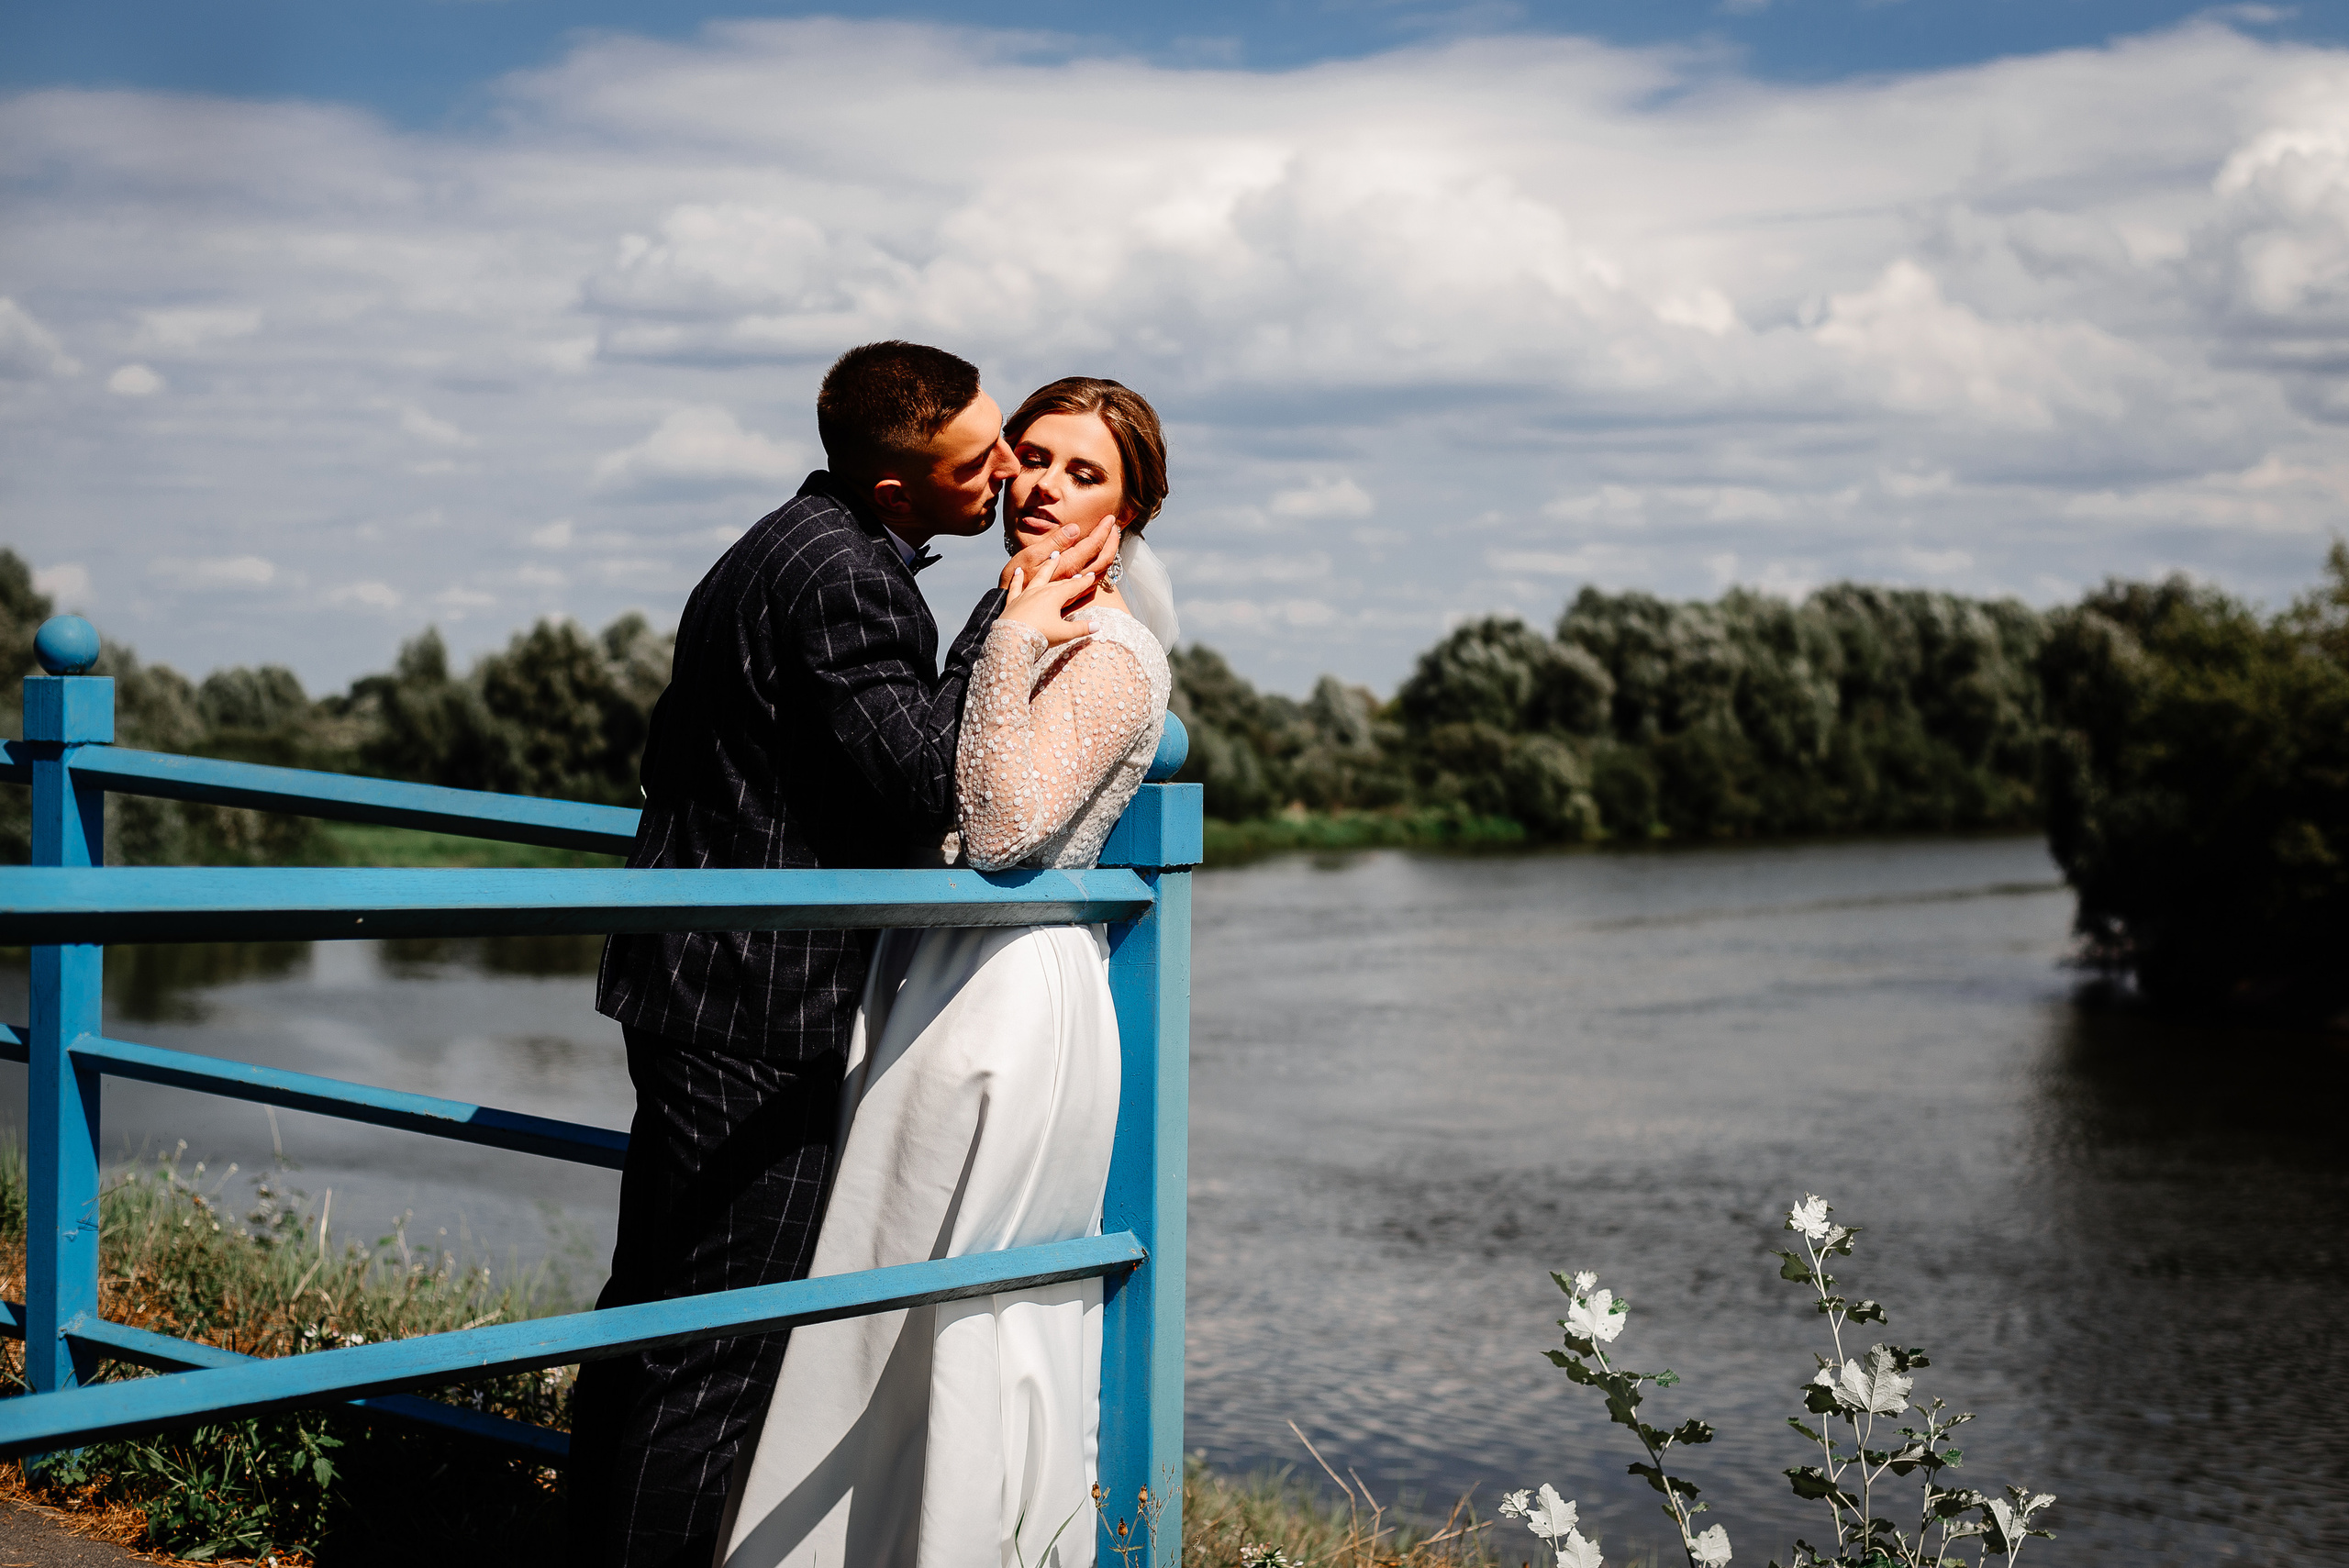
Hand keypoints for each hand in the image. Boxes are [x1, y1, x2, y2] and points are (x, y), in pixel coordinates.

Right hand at [1000, 514, 1118, 594]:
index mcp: (1067, 565)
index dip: (1104, 530)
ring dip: (1110, 553)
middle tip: (1115, 526)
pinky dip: (1103, 567)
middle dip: (1113, 540)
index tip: (1110, 518)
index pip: (1094, 544)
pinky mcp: (1074, 595)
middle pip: (1104, 558)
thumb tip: (1075, 529)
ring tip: (1111, 540)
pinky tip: (1100, 561)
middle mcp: (1076, 578)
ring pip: (1102, 571)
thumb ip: (1055, 542)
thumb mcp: (1031, 554)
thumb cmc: (1016, 578)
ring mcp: (1076, 588)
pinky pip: (1095, 581)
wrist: (1010, 604)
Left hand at [1001, 567, 1101, 645]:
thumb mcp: (1064, 633)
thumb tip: (1098, 625)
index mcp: (1055, 596)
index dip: (1084, 582)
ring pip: (1039, 577)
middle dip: (1070, 577)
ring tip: (1053, 556)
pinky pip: (1015, 587)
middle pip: (1059, 582)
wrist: (1011, 639)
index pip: (1073, 586)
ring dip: (1047, 567)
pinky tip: (1018, 571)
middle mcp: (1041, 591)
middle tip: (1078, 572)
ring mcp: (1026, 595)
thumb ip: (1081, 628)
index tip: (1092, 576)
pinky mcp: (1013, 601)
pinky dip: (1017, 578)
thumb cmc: (1039, 635)